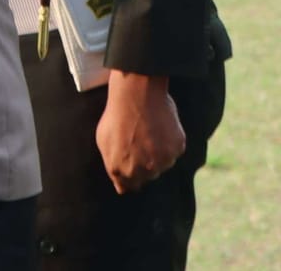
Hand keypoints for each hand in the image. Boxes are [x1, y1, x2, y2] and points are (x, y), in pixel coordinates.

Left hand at [96, 71, 186, 193]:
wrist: (137, 93)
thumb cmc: (117, 114)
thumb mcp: (104, 141)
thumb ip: (112, 167)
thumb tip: (121, 187)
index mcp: (121, 171)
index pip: (130, 186)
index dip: (130, 172)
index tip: (132, 157)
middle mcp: (143, 172)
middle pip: (148, 176)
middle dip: (144, 163)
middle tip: (141, 139)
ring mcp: (162, 161)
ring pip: (163, 164)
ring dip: (159, 153)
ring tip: (150, 130)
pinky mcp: (177, 149)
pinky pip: (175, 151)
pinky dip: (170, 142)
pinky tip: (161, 126)